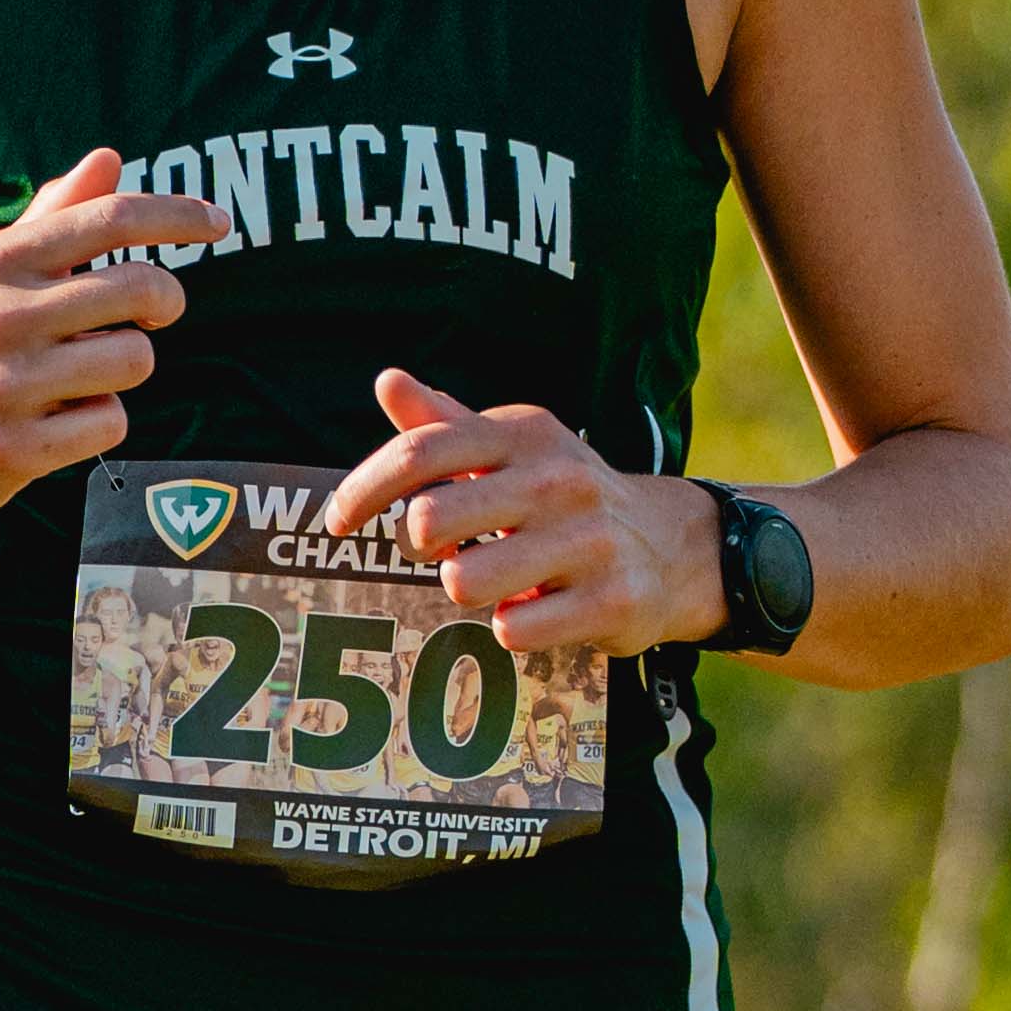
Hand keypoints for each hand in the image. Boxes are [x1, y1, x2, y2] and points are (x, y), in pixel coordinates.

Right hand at [0, 146, 231, 523]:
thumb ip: (54, 217)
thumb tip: (109, 157)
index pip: (108, 218)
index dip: (175, 216)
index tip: (219, 223)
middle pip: (140, 288)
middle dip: (165, 301)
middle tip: (155, 313)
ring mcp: (3, 385)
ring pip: (134, 360)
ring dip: (123, 370)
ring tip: (81, 377)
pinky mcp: (10, 449)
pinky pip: (110, 424)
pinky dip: (99, 423)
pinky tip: (60, 422)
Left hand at [316, 371, 723, 648]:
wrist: (672, 545)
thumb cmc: (563, 497)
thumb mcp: (513, 450)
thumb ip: (446, 424)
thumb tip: (387, 381)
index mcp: (523, 434)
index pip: (421, 453)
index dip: (364, 489)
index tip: (338, 522)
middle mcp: (557, 479)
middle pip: (431, 520)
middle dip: (417, 547)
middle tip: (437, 552)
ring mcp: (589, 540)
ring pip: (467, 582)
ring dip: (465, 590)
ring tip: (493, 581)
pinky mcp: (611, 600)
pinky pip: (516, 630)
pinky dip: (510, 629)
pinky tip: (532, 612)